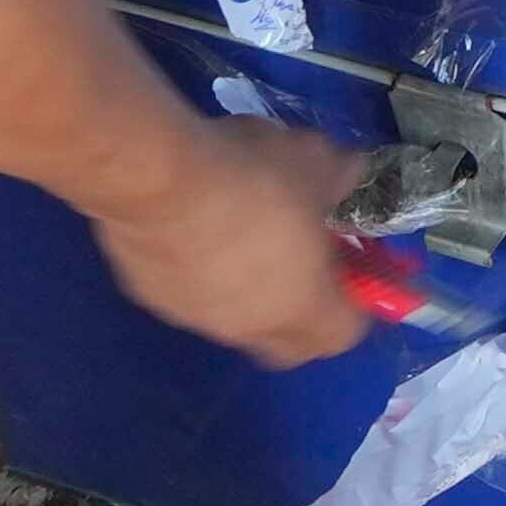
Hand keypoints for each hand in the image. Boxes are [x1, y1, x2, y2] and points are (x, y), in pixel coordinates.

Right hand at [99, 105, 376, 365]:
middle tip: (303, 261)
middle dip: (302, 312)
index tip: (351, 267)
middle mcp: (249, 328)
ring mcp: (195, 317)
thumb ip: (341, 175)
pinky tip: (194, 224)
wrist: (156, 178)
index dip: (354, 303)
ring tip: (243, 230)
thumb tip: (353, 172)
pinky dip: (200, 269)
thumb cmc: (253, 178)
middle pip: (288, 343)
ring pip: (234, 318)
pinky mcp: (151, 296)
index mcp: (301, 307)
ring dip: (248, 288)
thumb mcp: (313, 161)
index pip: (344, 334)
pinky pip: (188, 292)